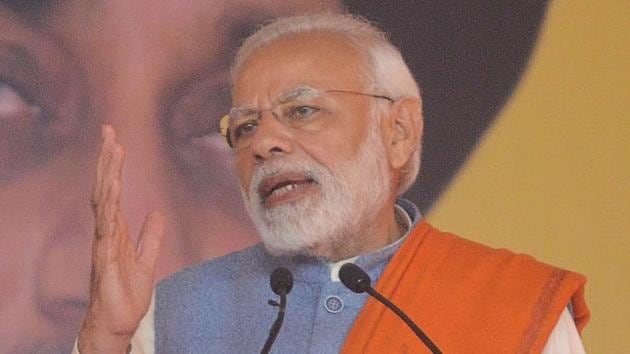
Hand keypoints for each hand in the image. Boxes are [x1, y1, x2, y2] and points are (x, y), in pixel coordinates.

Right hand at [78, 125, 164, 352]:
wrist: (118, 322)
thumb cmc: (126, 294)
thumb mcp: (146, 260)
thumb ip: (150, 236)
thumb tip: (156, 212)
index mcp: (116, 230)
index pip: (112, 191)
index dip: (113, 167)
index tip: (116, 141)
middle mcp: (106, 232)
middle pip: (105, 189)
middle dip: (107, 160)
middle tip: (109, 131)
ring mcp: (104, 243)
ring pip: (104, 201)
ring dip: (108, 174)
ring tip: (112, 149)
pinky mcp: (105, 258)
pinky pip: (107, 226)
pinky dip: (109, 204)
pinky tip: (113, 186)